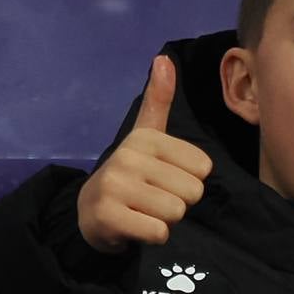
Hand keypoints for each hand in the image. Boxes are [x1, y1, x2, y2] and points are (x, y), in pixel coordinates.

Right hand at [77, 54, 212, 252]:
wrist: (89, 212)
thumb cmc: (129, 175)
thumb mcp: (145, 136)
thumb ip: (158, 100)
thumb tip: (164, 58)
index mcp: (146, 138)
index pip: (203, 168)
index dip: (189, 181)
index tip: (164, 180)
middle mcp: (129, 157)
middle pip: (192, 192)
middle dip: (179, 202)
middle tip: (153, 199)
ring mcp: (115, 186)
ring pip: (176, 213)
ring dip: (165, 220)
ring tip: (144, 212)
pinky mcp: (108, 216)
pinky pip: (158, 232)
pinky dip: (153, 236)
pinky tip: (136, 227)